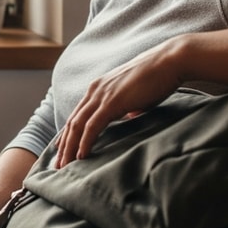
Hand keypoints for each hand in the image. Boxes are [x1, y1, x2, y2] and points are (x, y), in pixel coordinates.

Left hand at [56, 40, 181, 166]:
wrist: (169, 62)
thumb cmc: (158, 78)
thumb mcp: (136, 95)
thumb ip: (128, 106)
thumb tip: (128, 116)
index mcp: (99, 88)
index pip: (77, 115)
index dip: (68, 134)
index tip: (63, 151)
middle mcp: (95, 90)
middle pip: (72, 122)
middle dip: (64, 145)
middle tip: (57, 165)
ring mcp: (102, 95)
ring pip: (77, 125)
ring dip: (70, 147)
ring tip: (65, 166)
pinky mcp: (112, 102)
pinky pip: (92, 126)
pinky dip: (85, 142)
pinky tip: (81, 155)